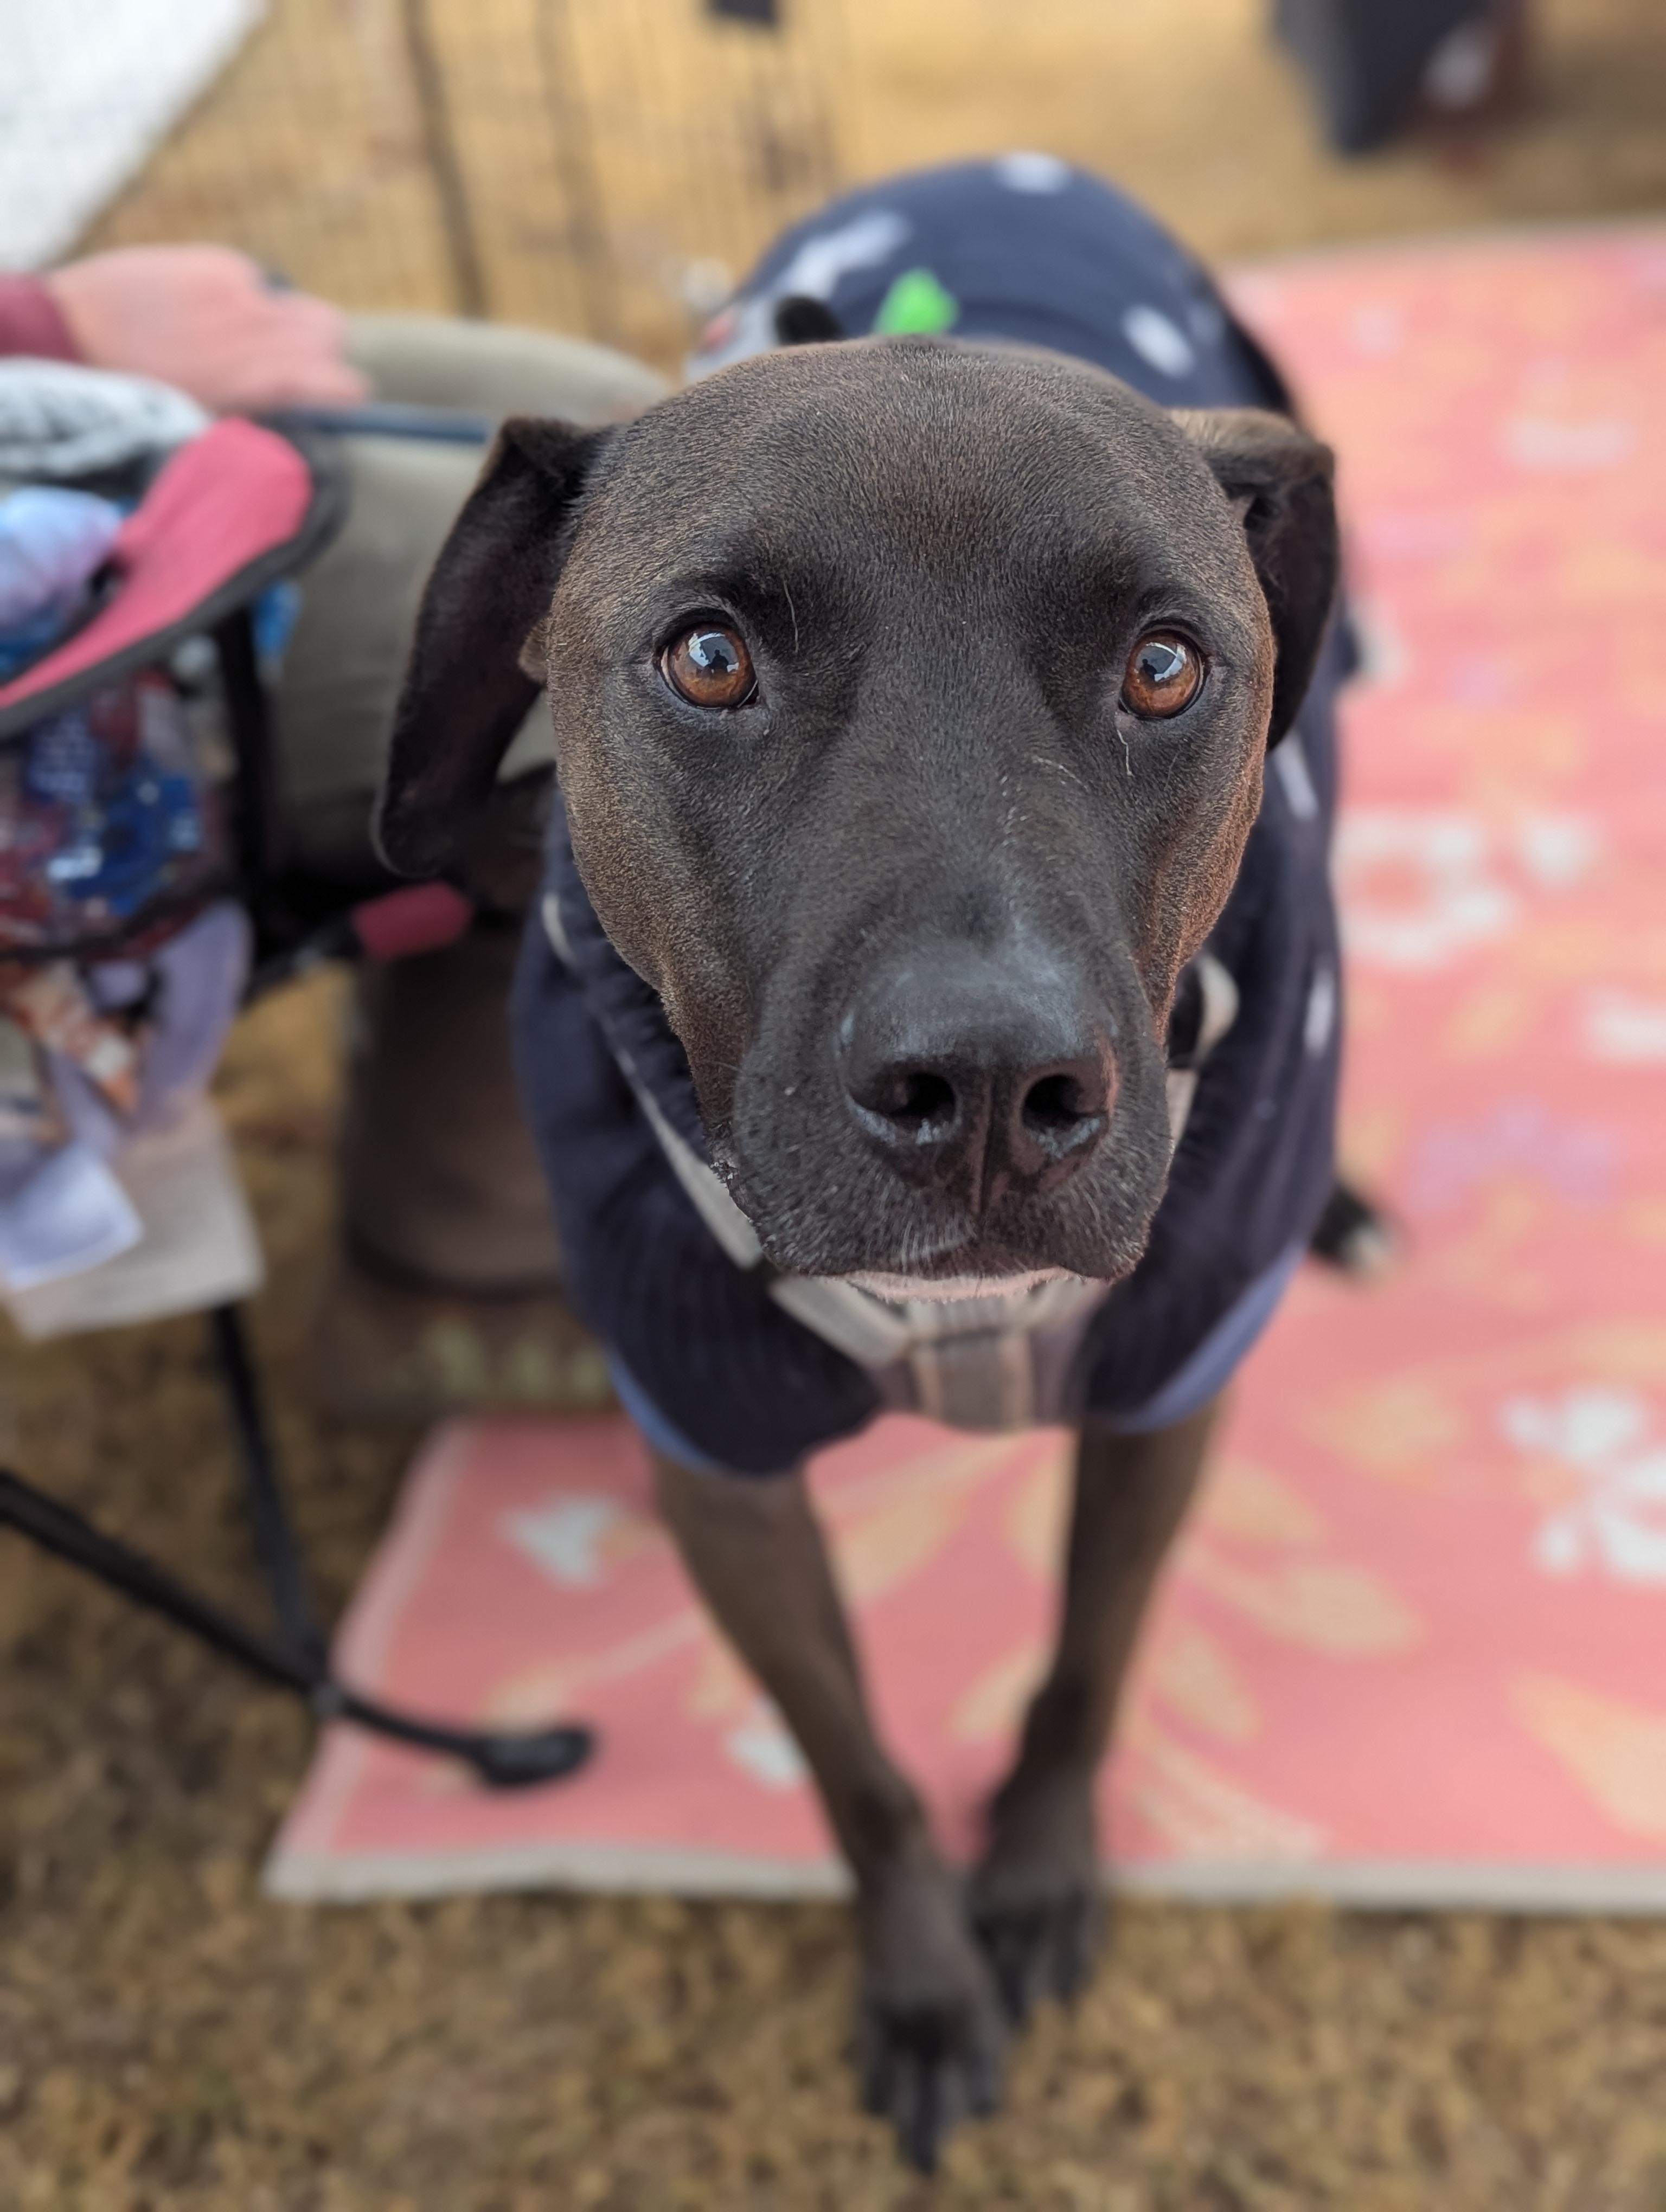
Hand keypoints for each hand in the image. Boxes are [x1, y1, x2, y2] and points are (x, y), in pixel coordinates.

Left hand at [45, 245, 367, 412]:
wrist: (74, 334)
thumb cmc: (142, 397)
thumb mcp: (212, 420)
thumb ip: (266, 408)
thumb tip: (304, 407)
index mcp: (262, 382)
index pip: (344, 382)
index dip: (342, 393)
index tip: (334, 399)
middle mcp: (260, 332)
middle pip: (331, 331)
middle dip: (320, 351)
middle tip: (289, 367)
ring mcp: (242, 291)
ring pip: (300, 303)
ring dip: (288, 323)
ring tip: (250, 340)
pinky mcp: (218, 262)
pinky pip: (258, 281)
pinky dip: (247, 297)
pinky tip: (210, 311)